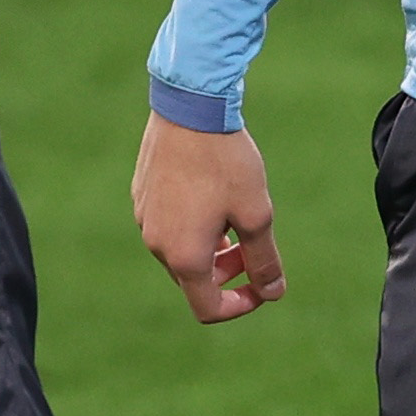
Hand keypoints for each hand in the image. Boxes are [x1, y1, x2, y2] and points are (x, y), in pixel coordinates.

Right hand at [130, 112, 285, 324]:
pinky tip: (213, 193)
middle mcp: (157, 244)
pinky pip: (169, 224)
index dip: (241, 305)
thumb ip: (264, 259)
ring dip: (211, 248)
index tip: (263, 285)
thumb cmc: (226, 163)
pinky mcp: (142, 195)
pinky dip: (194, 225)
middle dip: (228, 271)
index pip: (208, 308)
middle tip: (253, 243)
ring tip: (236, 215)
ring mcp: (145, 218)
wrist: (190, 108)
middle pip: (194, 280)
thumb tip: (273, 293)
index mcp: (184, 257)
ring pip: (180, 251)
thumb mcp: (256, 214)